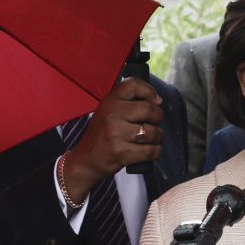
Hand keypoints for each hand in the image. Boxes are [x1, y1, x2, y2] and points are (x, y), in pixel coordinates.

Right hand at [60, 78, 165, 203]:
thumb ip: (129, 101)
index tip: (154, 101)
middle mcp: (112, 114)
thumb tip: (158, 101)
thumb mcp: (109, 110)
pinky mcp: (121, 152)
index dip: (149, 91)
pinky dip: (155, 151)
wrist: (87, 159)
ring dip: (157, 137)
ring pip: (153, 132)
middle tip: (152, 123)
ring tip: (149, 138)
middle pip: (149, 109)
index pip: (134, 85)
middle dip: (158, 117)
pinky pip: (151, 151)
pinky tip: (147, 150)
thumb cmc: (104, 133)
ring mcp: (116, 134)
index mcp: (110, 101)